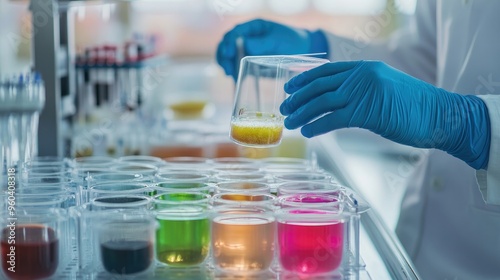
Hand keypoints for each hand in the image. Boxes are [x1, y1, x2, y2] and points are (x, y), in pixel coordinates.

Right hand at [216, 19, 327, 79]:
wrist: (301, 50)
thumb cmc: (290, 40)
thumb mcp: (276, 40)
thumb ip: (261, 42)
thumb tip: (244, 44)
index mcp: (251, 28)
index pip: (234, 33)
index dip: (228, 43)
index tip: (229, 53)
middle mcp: (245, 38)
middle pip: (226, 45)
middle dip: (223, 56)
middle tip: (227, 68)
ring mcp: (245, 51)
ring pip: (227, 56)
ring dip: (225, 64)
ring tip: (230, 73)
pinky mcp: (248, 63)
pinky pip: (235, 66)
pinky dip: (232, 71)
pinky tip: (234, 77)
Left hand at [280, 61, 490, 168]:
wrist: (441, 115)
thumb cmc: (414, 107)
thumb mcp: (384, 89)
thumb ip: (361, 90)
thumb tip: (337, 103)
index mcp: (365, 67)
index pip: (326, 70)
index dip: (304, 79)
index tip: (290, 88)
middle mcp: (362, 76)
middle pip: (319, 86)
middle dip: (297, 98)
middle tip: (284, 108)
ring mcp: (364, 92)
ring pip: (322, 102)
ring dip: (302, 113)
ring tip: (289, 123)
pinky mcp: (367, 112)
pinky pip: (333, 118)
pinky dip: (316, 124)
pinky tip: (306, 131)